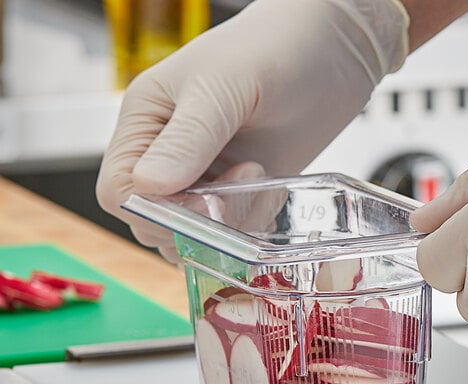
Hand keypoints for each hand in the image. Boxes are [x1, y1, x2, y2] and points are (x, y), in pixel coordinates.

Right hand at [97, 0, 409, 261]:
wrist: (332, 53)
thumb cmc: (276, 47)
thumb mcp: (225, 86)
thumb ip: (187, 137)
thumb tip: (148, 185)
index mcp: (146, 123)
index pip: (119, 192)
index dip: (155, 211)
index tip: (203, 202)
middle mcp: (168, 156)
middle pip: (155, 222)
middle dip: (200, 219)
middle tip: (244, 182)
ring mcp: (204, 178)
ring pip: (192, 236)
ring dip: (230, 224)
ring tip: (261, 179)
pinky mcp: (237, 194)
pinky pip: (227, 234)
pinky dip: (249, 226)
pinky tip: (270, 191)